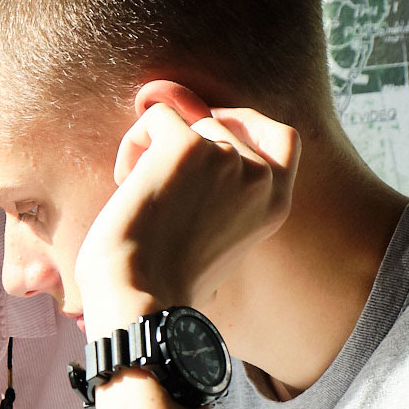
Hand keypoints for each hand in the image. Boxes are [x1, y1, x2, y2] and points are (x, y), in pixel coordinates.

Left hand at [76, 80, 297, 324]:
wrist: (139, 298)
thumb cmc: (161, 277)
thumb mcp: (213, 236)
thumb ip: (218, 189)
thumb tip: (171, 109)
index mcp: (275, 204)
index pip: (282, 138)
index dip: (244, 124)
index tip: (206, 135)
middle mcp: (259, 178)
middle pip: (217, 123)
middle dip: (179, 145)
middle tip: (157, 193)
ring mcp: (227, 158)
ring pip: (184, 118)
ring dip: (151, 149)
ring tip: (142, 198)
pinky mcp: (188, 147)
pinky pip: (156, 115)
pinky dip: (132, 144)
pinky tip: (126, 184)